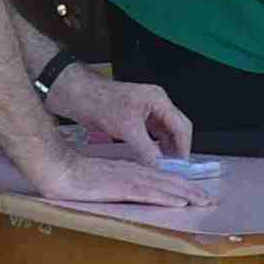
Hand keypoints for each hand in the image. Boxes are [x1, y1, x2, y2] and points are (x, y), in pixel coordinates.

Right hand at [27, 147, 205, 212]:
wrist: (57, 167)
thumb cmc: (72, 175)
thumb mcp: (100, 180)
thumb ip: (115, 184)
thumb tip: (127, 191)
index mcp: (129, 169)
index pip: (161, 177)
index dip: (181, 185)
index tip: (196, 193)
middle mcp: (133, 171)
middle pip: (169, 181)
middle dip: (191, 191)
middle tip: (210, 200)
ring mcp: (127, 178)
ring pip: (164, 186)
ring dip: (186, 195)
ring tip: (203, 202)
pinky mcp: (120, 187)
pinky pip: (148, 193)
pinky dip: (166, 197)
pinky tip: (180, 202)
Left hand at [47, 65, 192, 159]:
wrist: (79, 96)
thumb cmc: (102, 103)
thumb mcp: (127, 129)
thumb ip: (146, 149)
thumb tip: (159, 167)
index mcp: (159, 100)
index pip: (182, 126)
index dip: (184, 147)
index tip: (181, 165)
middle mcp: (156, 104)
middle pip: (176, 128)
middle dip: (177, 148)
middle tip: (175, 167)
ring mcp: (146, 111)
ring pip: (164, 132)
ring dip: (165, 148)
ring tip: (163, 165)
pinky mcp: (136, 118)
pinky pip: (152, 134)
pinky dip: (154, 146)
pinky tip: (151, 157)